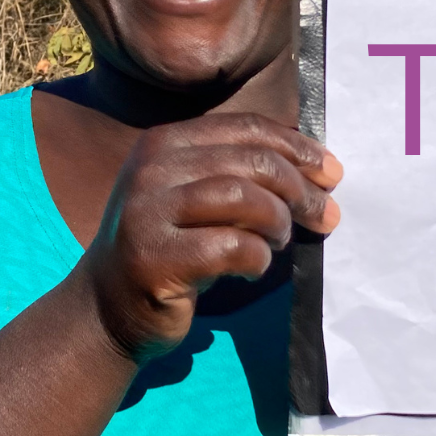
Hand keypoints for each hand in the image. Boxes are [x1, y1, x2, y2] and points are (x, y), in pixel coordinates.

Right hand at [80, 113, 341, 362]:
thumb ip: (242, 176)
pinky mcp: (154, 259)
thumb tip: (321, 170)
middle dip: (299, 188)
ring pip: (242, 198)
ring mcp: (147, 213)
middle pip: (250, 161)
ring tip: (279, 241)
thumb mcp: (195, 198)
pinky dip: (257, 257)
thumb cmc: (167, 249)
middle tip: (324, 215)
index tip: (330, 172)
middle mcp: (151, 169)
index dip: (296, 146)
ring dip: (277, 222)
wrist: (105, 308)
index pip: (245, 128)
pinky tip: (253, 267)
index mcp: (164, 143)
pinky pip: (230, 247)